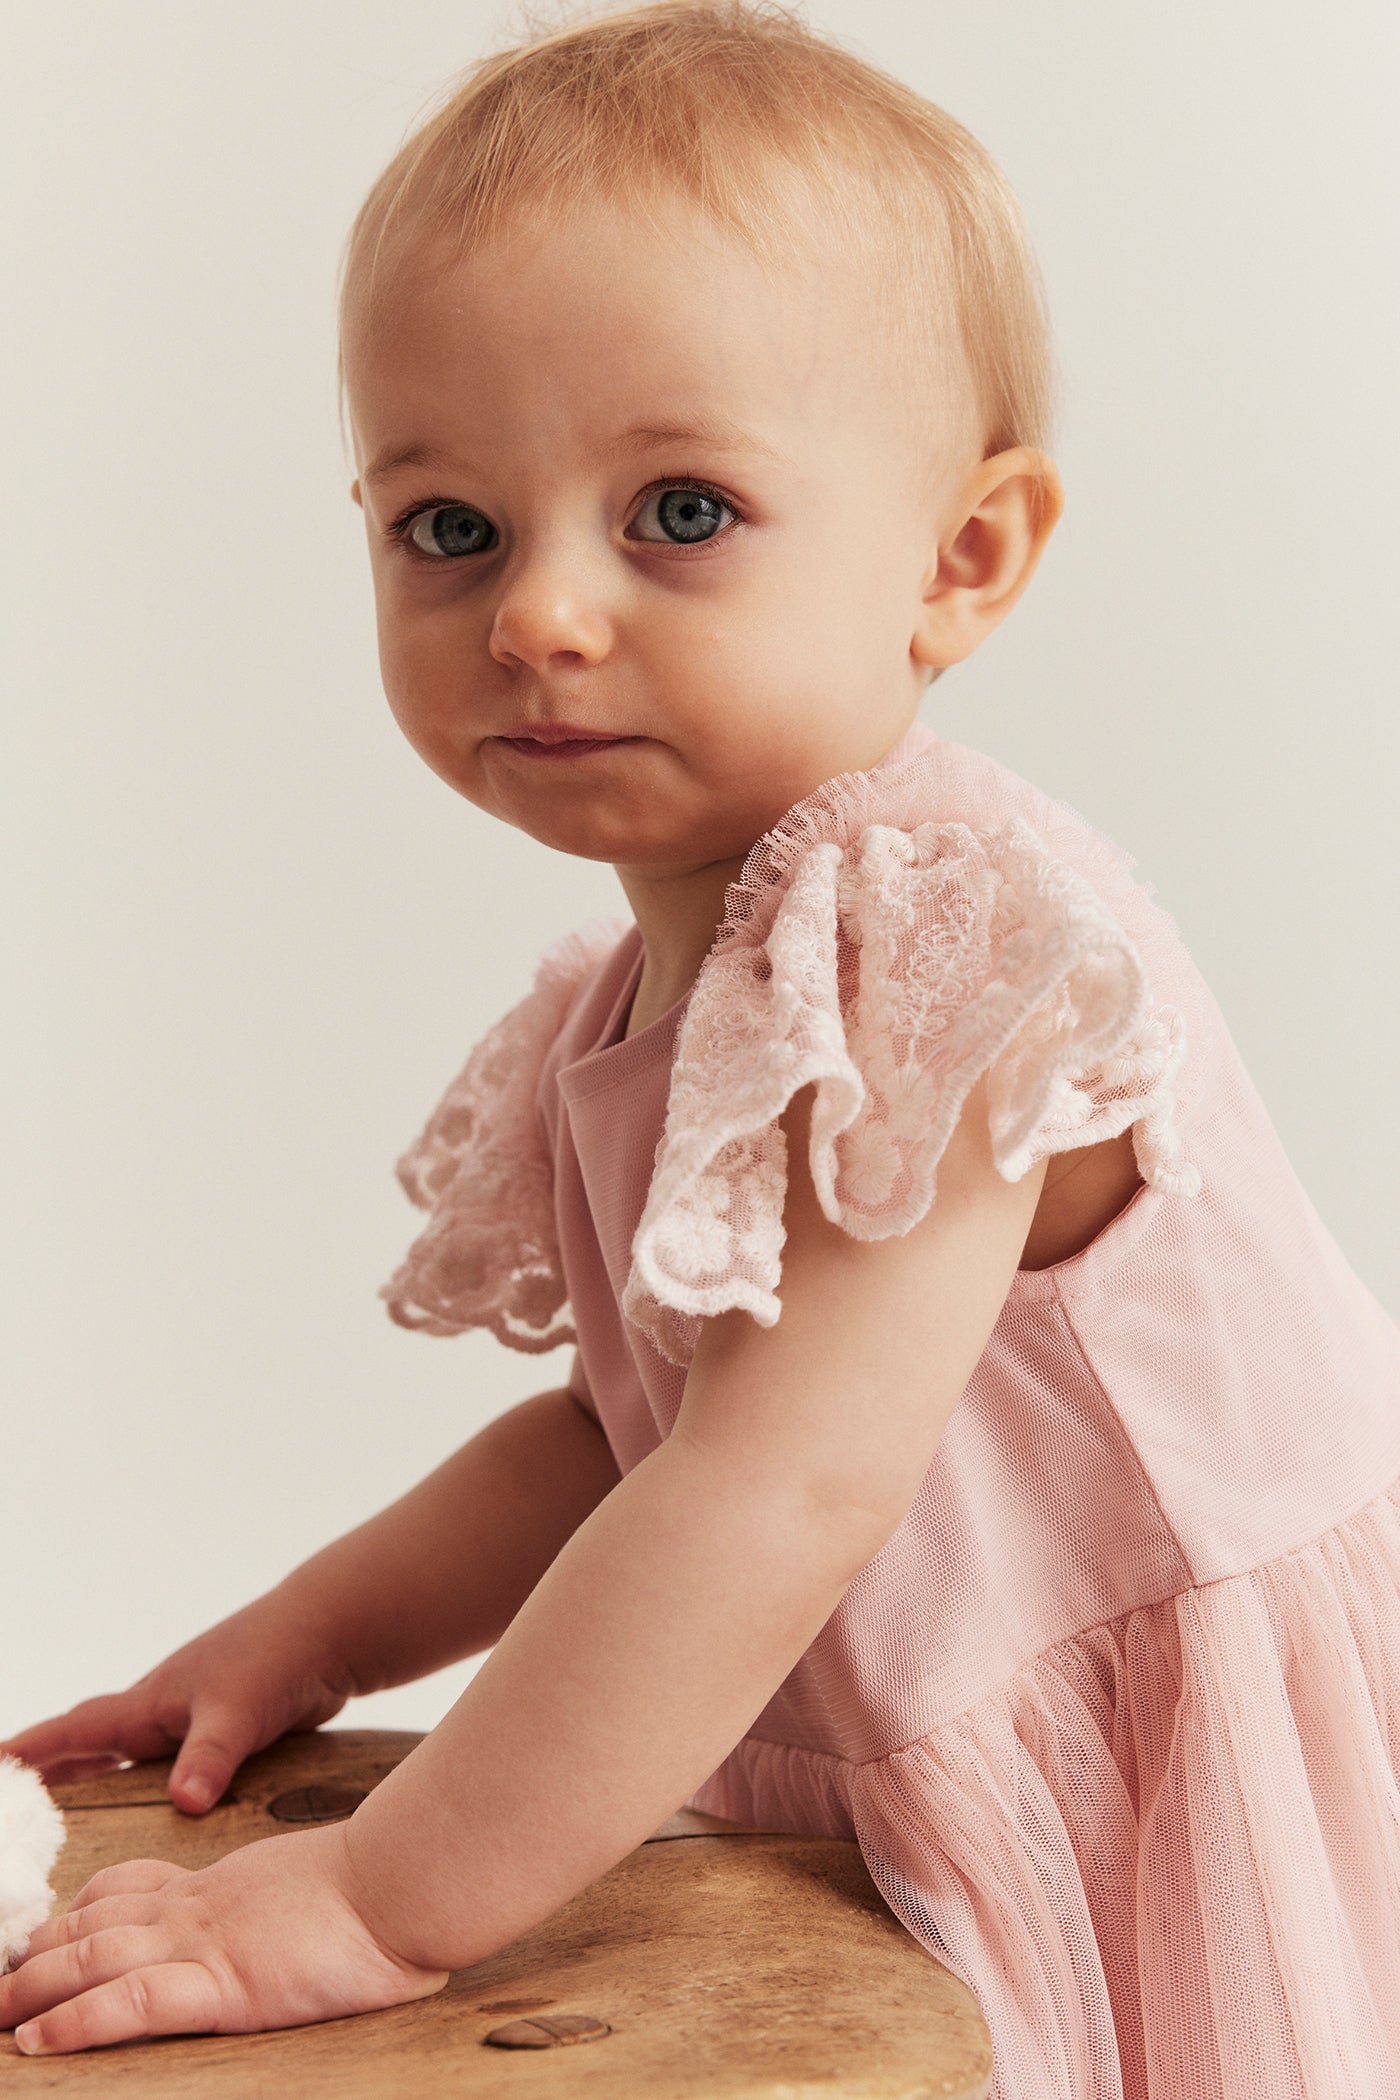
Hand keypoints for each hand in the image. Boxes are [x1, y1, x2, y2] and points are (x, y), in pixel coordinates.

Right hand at [0, 1596, 352, 1814]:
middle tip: (17, 1803)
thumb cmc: (277, 1659)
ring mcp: (192, 1717)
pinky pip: (170, 1761)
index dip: (28, 1751)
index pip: (73, 1732)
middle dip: (50, 1771)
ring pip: (130, 1753)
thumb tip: (183, 1803)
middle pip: (91, 1743)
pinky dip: (149, 1783)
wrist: (329, 1634)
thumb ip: (209, 1758)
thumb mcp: (237, 1713)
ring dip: (98, 1777)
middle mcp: (162, 1709)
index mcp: (149, 1703)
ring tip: (66, 1811)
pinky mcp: (224, 1728)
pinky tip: (156, 1805)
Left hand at [0, 1823, 448, 2052]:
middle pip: (97, 1922)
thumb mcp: (327, 1883)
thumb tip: (317, 1920)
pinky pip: (133, 2002)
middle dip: (39, 1951)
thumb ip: (298, 1902)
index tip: (51, 1925)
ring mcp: (209, 1942)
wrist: (407, 1878)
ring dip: (33, 1988)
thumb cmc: (387, 1885)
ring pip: (96, 1960)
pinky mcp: (225, 1983)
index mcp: (226, 1885)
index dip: (82, 1909)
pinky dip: (78, 2021)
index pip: (133, 1886)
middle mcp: (203, 1907)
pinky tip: (39, 2040)